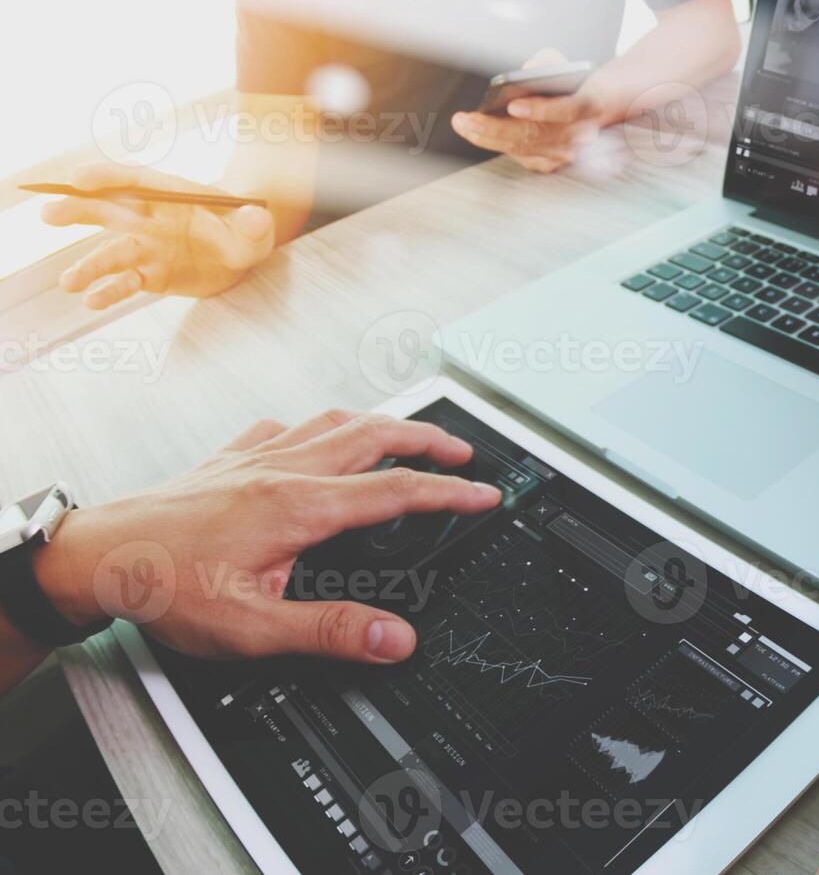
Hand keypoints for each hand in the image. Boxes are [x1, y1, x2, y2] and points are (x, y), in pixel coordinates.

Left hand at [32, 410, 501, 663]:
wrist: (95, 558)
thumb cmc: (161, 586)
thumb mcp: (251, 627)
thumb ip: (330, 632)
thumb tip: (394, 638)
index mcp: (299, 506)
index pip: (395, 492)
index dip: (449, 493)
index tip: (484, 494)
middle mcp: (283, 469)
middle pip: (375, 436)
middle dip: (429, 440)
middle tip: (463, 450)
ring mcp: (255, 456)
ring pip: (336, 421)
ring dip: (383, 425)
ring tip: (409, 435)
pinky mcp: (230, 458)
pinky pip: (289, 426)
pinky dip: (320, 427)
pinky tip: (318, 439)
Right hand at [41, 163, 275, 309]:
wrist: (243, 251)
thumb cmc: (246, 228)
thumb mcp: (256, 226)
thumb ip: (254, 223)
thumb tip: (257, 219)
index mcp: (170, 196)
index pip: (134, 181)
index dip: (106, 177)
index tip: (77, 178)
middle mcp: (150, 220)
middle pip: (109, 211)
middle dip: (79, 211)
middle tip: (49, 214)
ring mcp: (148, 248)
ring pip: (112, 255)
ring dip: (88, 268)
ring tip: (68, 282)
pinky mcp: (151, 275)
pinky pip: (126, 283)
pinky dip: (110, 292)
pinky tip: (92, 301)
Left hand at [451, 49, 607, 173]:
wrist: (598, 105)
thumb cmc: (576, 83)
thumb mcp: (565, 65)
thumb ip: (548, 63)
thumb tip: (526, 72)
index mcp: (590, 106)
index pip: (568, 110)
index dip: (541, 110)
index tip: (513, 105)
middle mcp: (581, 135)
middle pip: (536, 135)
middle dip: (496, 128)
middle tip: (465, 120)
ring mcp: (567, 153)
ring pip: (523, 149)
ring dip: (488, 138)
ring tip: (463, 124)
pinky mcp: (553, 163)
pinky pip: (520, 156)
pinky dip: (497, 144)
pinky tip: (478, 134)